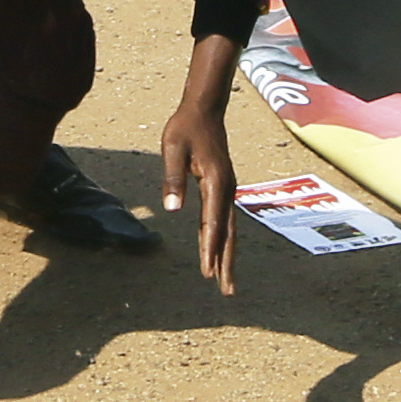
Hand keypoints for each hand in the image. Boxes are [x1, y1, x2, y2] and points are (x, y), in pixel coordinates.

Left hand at [159, 95, 239, 295]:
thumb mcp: (172, 148)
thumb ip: (172, 177)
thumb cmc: (185, 128)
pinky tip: (214, 251)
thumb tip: (172, 208)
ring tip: (225, 281)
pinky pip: (223, 220)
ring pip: (229, 230)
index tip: (208, 273)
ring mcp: (227, 190)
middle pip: (228, 234)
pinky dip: (221, 239)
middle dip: (226, 264)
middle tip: (227, 291)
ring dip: (227, 256)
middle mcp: (226, 189)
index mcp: (215, 182)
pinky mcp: (222, 188)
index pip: (213, 223)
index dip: (210, 249)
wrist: (204, 110)